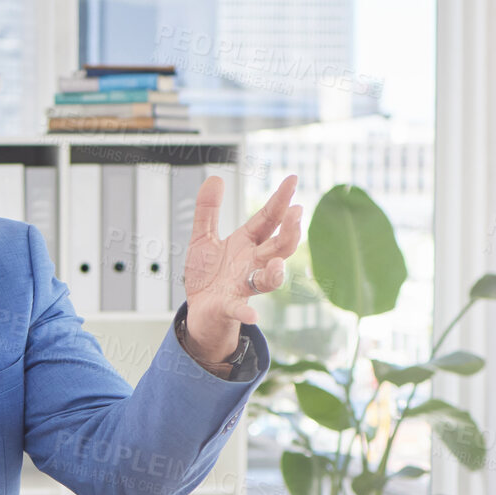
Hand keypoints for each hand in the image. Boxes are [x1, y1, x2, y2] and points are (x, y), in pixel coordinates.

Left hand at [182, 174, 303, 361]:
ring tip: (278, 264)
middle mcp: (252, 264)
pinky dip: (246, 312)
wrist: (199, 310)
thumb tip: (215, 178)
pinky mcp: (229, 306)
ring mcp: (243, 286)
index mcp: (247, 244)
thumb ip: (207, 210)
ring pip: (268, 280)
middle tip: (296, 212)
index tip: (293, 180)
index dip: (280, 200)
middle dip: (289, 231)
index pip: (269, 219)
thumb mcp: (202, 237)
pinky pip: (240, 309)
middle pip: (278, 247)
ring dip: (276, 273)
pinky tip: (253, 316)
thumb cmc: (207, 275)